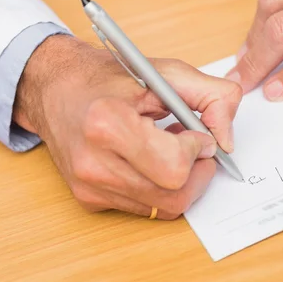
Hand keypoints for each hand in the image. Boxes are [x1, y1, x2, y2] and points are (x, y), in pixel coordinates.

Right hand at [13, 35, 241, 219]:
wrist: (55, 89)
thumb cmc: (108, 78)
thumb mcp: (166, 72)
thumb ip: (212, 96)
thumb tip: (227, 141)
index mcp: (107, 125)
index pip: (174, 167)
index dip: (197, 152)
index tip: (198, 135)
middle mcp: (94, 164)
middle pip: (174, 196)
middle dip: (198, 174)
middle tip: (195, 148)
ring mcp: (90, 187)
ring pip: (164, 208)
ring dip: (182, 182)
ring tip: (171, 150)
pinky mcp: (90, 200)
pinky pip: (146, 208)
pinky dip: (161, 189)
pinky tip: (152, 161)